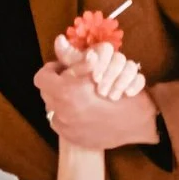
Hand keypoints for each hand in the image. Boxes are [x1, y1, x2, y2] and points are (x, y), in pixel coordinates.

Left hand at [37, 36, 160, 150]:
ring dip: (62, 100)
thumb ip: (74, 57)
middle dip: (57, 85)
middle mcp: (61, 112)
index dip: (52, 70)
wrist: (137, 122)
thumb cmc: (120, 90)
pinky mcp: (73, 138)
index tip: (64, 69)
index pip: (42, 78)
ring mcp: (66, 128)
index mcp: (66, 92)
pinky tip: (84, 111)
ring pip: (53, 109)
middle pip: (46, 93)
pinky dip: (68, 116)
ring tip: (79, 97)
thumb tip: (58, 40)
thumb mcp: (96, 69)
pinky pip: (61, 123)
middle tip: (72, 82)